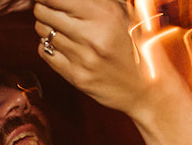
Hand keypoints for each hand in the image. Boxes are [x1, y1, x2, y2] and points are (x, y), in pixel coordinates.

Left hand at [35, 0, 161, 116]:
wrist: (149, 88)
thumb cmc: (137, 45)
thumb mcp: (124, 12)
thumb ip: (98, 0)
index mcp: (106, 13)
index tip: (51, 1)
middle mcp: (93, 35)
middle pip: (42, 10)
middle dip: (43, 8)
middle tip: (52, 11)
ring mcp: (84, 58)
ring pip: (42, 31)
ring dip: (46, 28)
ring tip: (61, 31)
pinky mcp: (77, 77)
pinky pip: (44, 52)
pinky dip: (48, 47)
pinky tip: (63, 47)